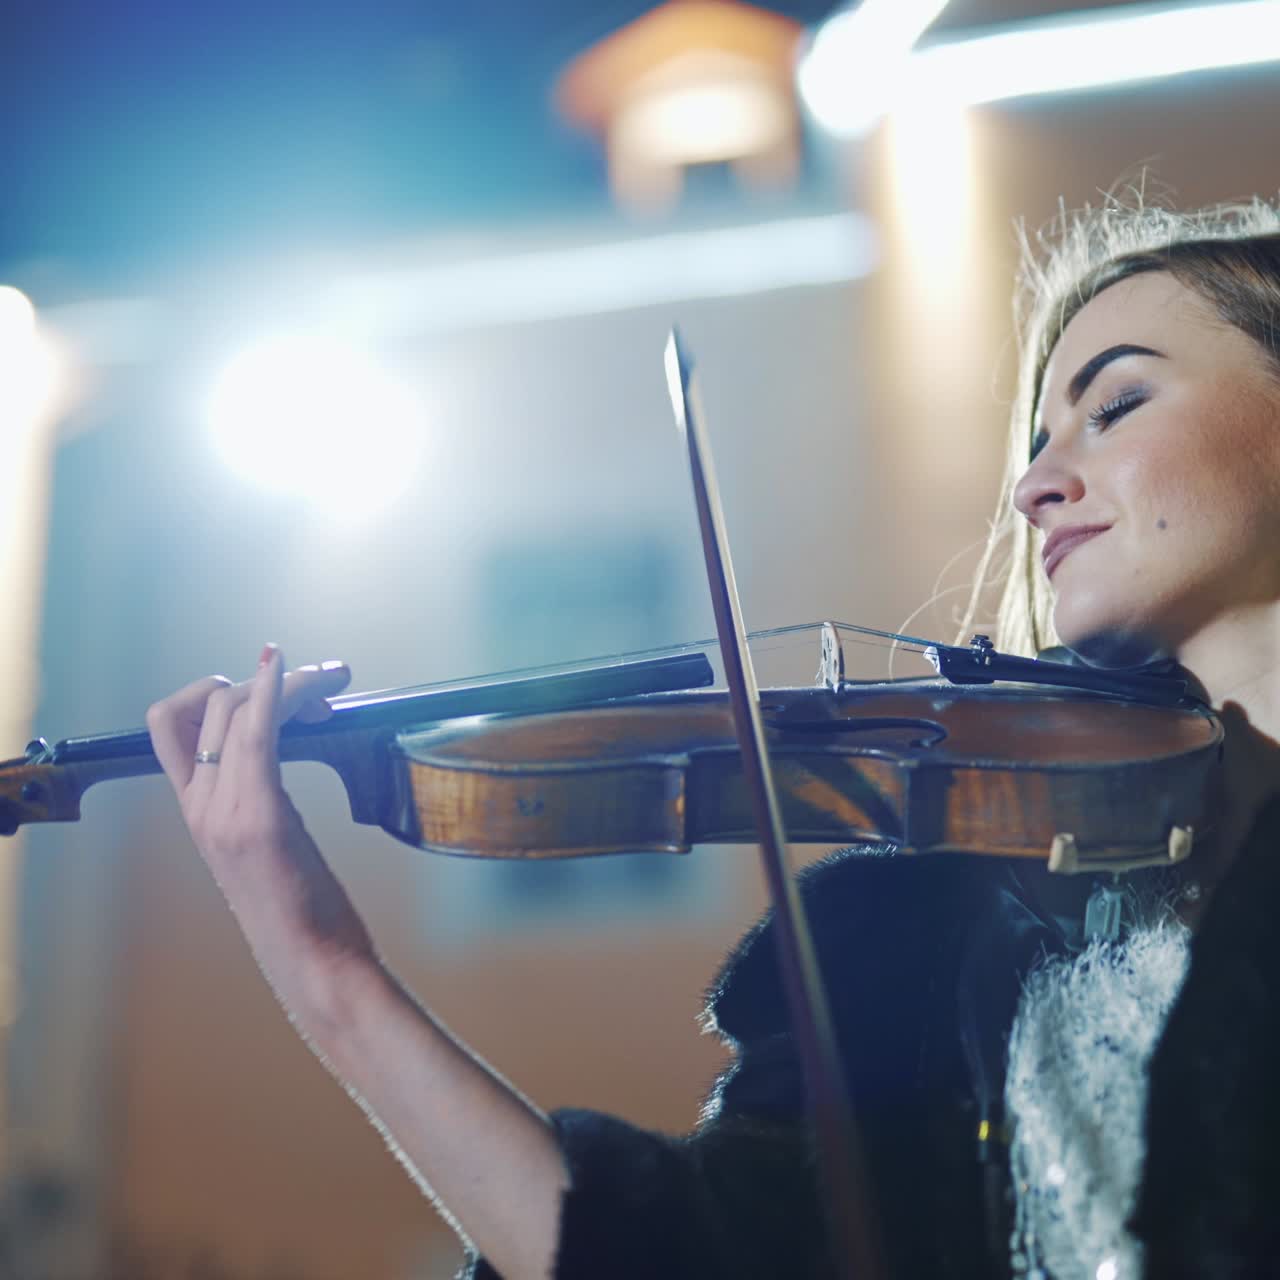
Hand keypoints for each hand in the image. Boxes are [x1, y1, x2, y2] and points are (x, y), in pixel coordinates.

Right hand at [147, 645, 376, 1018]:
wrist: (314, 966)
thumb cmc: (303, 911)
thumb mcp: (269, 849)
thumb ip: (259, 806)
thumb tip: (279, 759)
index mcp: (199, 814)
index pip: (171, 728)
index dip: (213, 691)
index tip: (276, 688)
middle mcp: (200, 809)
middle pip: (207, 708)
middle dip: (265, 678)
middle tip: (325, 684)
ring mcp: (225, 813)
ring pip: (234, 712)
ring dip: (288, 680)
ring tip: (334, 677)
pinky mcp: (261, 818)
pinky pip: (256, 737)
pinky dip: (275, 693)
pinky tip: (297, 674)